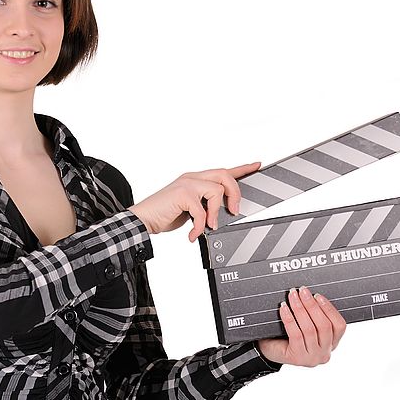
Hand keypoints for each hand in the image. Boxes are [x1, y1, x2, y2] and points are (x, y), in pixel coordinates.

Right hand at [129, 162, 260, 241]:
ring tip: (209, 226)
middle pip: (224, 175)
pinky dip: (200, 225)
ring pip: (216, 190)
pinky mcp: (182, 194)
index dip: (242, 168)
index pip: (223, 171)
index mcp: (195, 179)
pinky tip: (193, 234)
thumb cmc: (164, 214)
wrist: (143, 220)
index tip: (256, 165)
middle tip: (233, 211)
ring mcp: (187, 183)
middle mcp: (192, 177)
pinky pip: (201, 210)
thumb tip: (222, 213)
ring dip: (216, 212)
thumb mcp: (189, 209)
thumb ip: (204, 205)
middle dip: (234, 193)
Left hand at [256, 287, 346, 366]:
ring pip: (309, 329)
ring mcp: (312, 358)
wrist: (270, 350)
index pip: (339, 325)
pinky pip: (295, 334)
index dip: (329, 309)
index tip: (317, 295)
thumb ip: (314, 314)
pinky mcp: (297, 358)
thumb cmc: (289, 334)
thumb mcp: (308, 325)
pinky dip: (289, 318)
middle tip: (302, 291)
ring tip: (292, 296)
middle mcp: (325, 353)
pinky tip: (284, 308)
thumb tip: (311, 293)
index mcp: (332, 344)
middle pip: (324, 326)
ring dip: (300, 308)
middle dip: (312, 305)